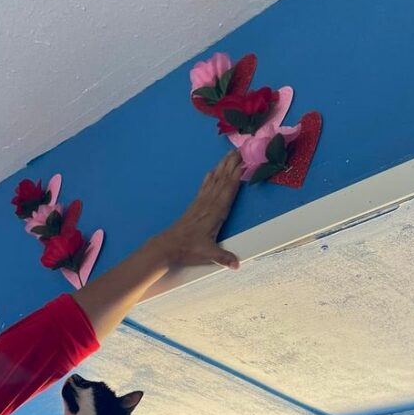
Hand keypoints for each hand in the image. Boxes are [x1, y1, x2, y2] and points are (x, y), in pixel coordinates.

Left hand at [74, 150, 242, 340]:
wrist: (167, 246)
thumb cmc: (188, 249)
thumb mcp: (208, 254)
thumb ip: (223, 258)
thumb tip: (237, 266)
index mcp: (215, 212)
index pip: (229, 189)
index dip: (237, 174)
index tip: (246, 160)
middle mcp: (209, 203)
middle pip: (223, 179)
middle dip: (232, 164)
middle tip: (241, 148)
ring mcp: (201, 203)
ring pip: (215, 180)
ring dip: (223, 166)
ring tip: (230, 153)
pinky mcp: (195, 205)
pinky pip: (205, 186)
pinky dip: (211, 176)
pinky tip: (213, 170)